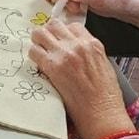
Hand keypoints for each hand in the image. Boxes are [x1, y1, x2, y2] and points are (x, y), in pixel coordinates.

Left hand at [28, 18, 132, 138]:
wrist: (103, 113)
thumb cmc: (106, 97)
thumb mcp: (104, 66)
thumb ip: (89, 54)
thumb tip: (76, 52)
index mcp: (93, 44)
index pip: (72, 26)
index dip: (64, 32)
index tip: (60, 39)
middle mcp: (78, 45)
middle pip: (54, 25)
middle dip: (48, 32)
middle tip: (46, 43)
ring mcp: (64, 54)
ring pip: (40, 33)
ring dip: (38, 41)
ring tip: (39, 51)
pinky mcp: (52, 67)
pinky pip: (34, 52)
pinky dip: (33, 56)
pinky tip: (37, 64)